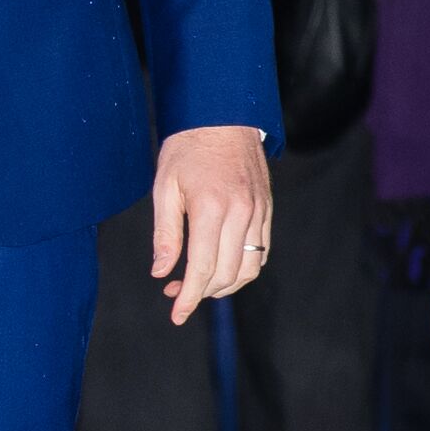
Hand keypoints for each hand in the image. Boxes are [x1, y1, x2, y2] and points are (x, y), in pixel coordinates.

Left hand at [151, 126, 270, 324]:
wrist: (224, 115)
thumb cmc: (187, 148)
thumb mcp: (165, 187)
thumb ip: (165, 233)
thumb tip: (161, 272)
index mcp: (212, 208)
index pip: (203, 268)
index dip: (189, 297)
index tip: (176, 315)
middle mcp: (242, 214)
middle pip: (227, 274)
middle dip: (201, 292)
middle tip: (175, 293)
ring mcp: (259, 212)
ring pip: (249, 268)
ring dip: (224, 285)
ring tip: (197, 283)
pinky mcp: (267, 210)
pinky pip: (261, 251)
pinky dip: (243, 268)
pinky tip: (220, 266)